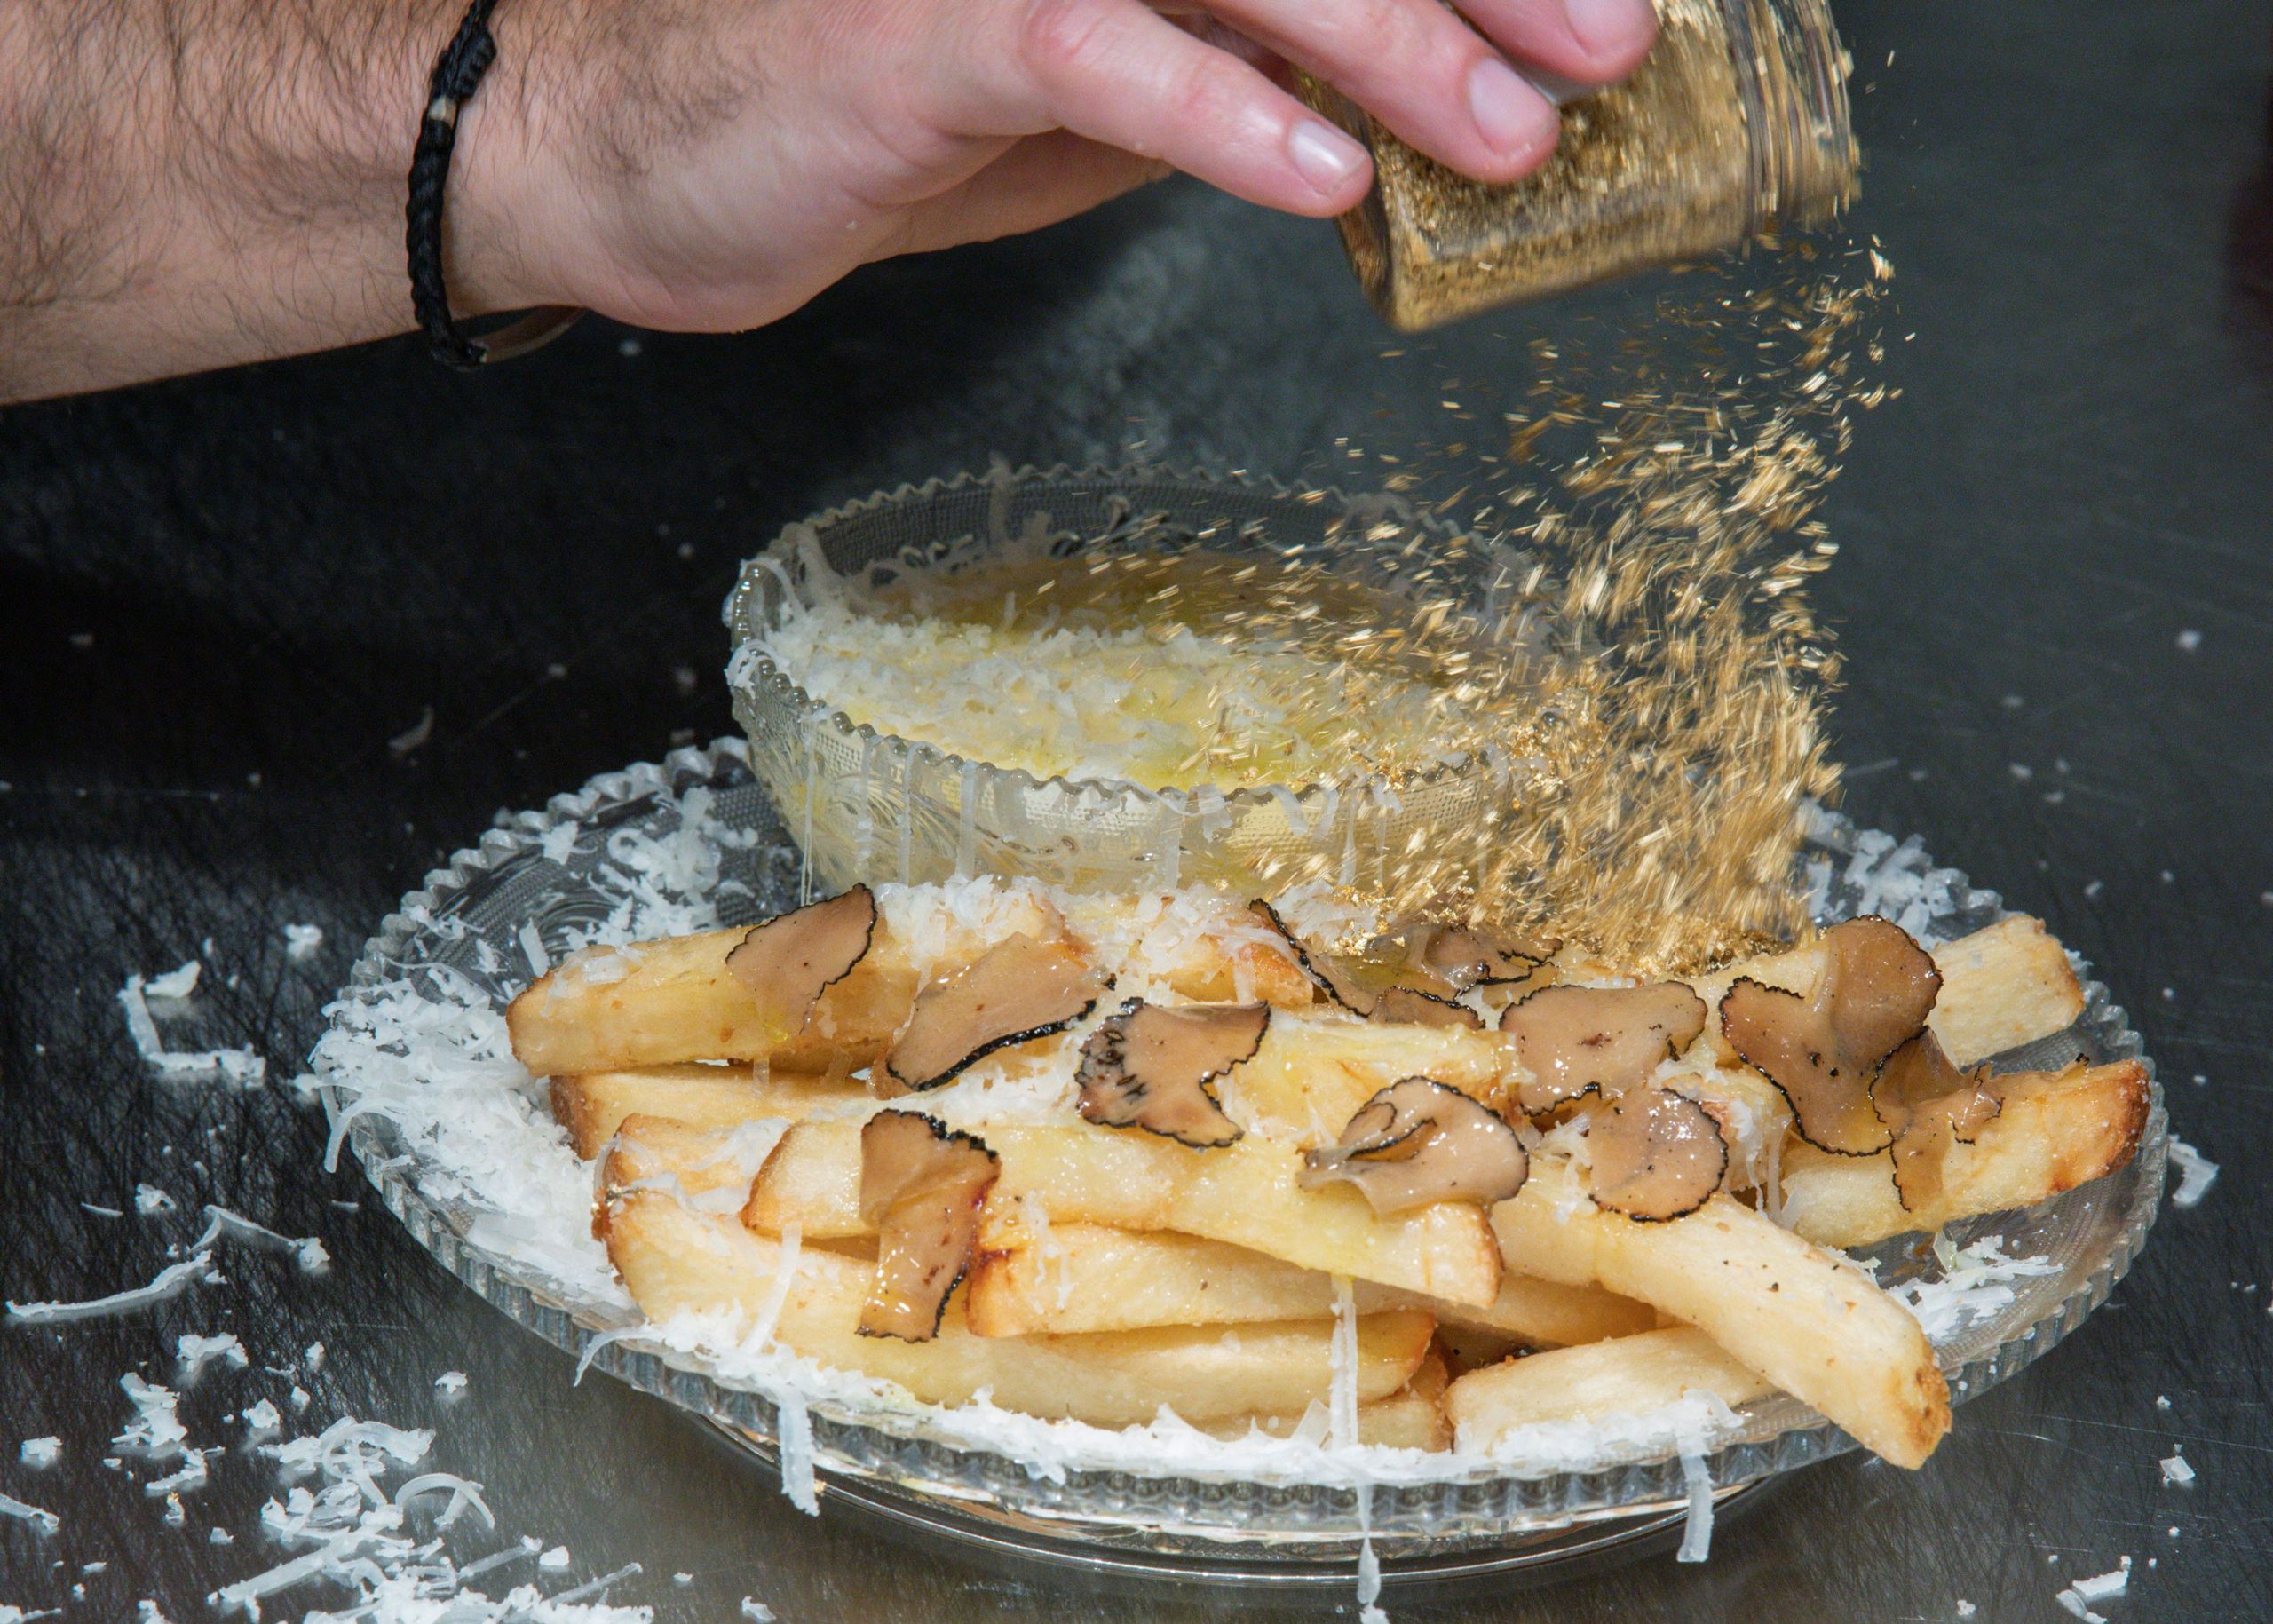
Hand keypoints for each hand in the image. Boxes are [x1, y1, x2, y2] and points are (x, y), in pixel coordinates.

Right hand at [469, 0, 1657, 331]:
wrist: (646, 151)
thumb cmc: (882, 115)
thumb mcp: (1097, 88)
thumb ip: (1236, 65)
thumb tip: (1406, 96)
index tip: (1600, 8)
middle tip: (1610, 51)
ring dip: (1388, 46)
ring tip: (1507, 138)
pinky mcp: (919, 26)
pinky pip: (1093, 52)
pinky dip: (1219, 115)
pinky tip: (1324, 182)